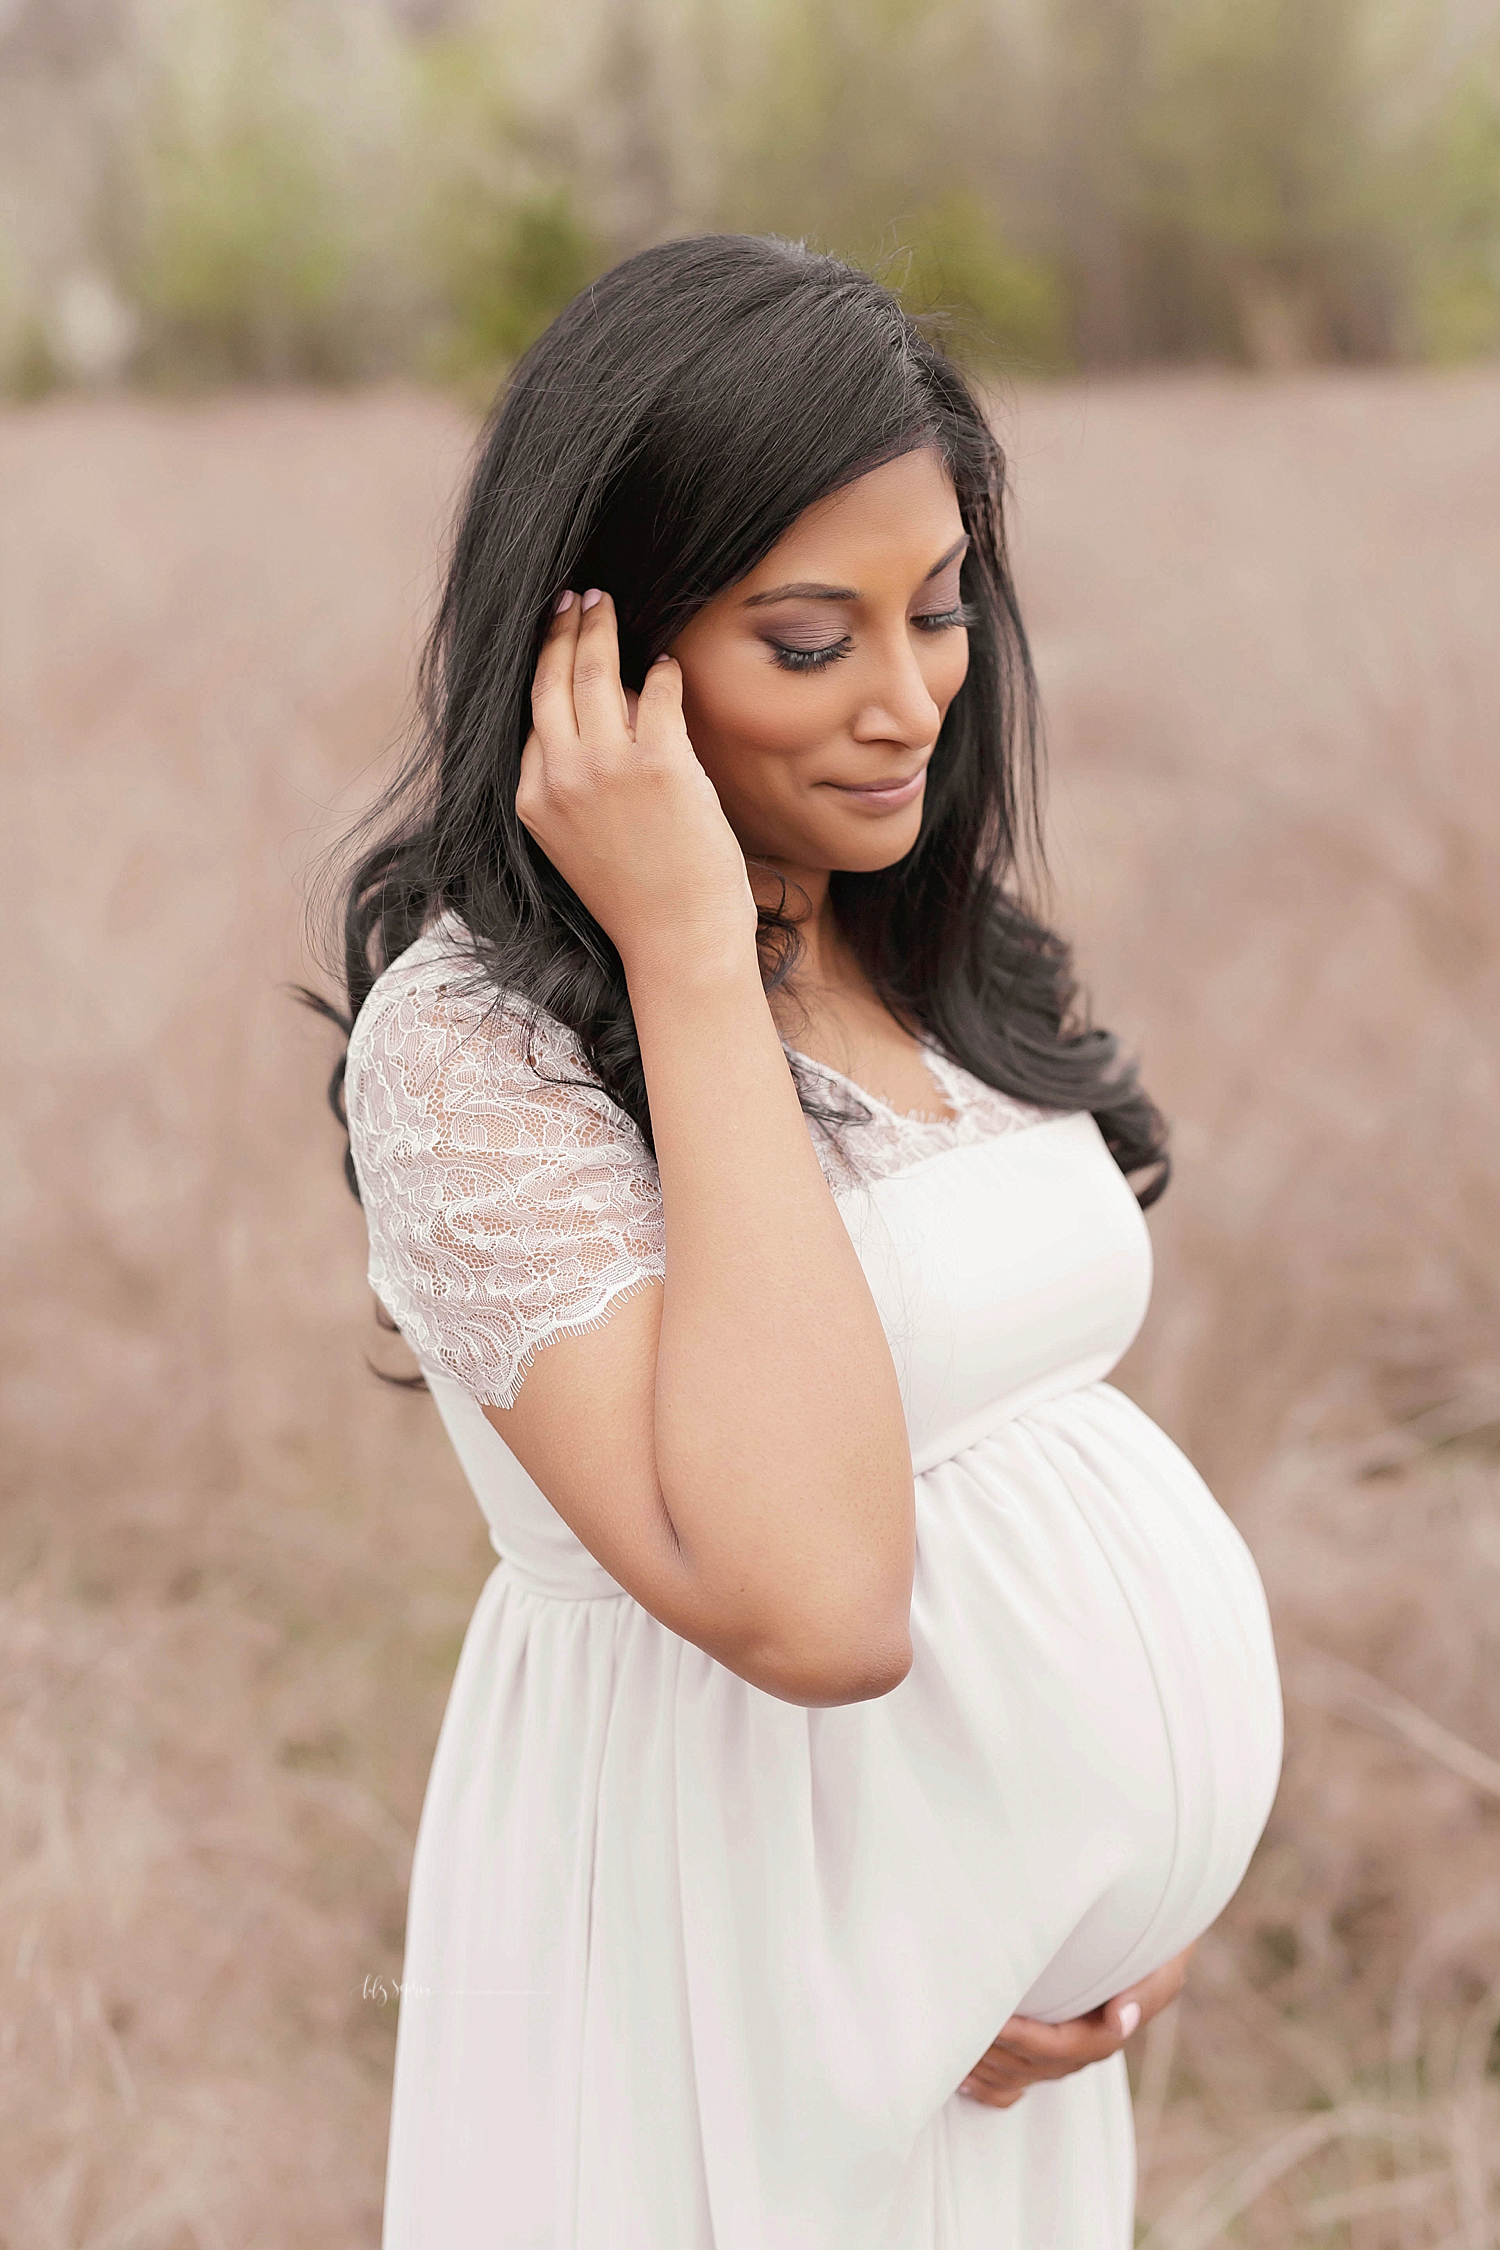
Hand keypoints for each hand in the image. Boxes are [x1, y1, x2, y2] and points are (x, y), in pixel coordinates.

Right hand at [516, 589, 755, 976]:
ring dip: (601, 629)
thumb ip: (572, 786)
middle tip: (574, 598)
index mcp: (533, 800)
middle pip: (551, 680)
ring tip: (607, 605)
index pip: (533, 717)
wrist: (678, 943)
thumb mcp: (578, 843)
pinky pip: (657, 692)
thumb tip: (599, 712)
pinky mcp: (660, 764)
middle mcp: (560, 778)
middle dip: (561, 628)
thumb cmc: (639, 899)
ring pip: (595, 672)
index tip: (553, 638)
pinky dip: (662, 673)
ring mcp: (607, 769)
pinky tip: (668, 665)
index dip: (545, 671)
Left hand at [957, 1944, 1193, 2109]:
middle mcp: (1082, 2050)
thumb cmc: (1150, 1950)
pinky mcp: (1048, 2052)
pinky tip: (967, 2080)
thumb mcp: (1161, 1967)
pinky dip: (992, 2087)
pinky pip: (1018, 2086)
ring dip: (987, 2067)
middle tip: (957, 2030)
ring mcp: (1064, 2056)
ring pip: (1021, 2076)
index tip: (995, 2022)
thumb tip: (1119, 2020)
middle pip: (1033, 2065)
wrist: (1143, 1940)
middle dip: (995, 2052)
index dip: (1025, 2039)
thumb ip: (1146, 1992)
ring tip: (952, 2049)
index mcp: (1106, 2032)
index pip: (1061, 2047)